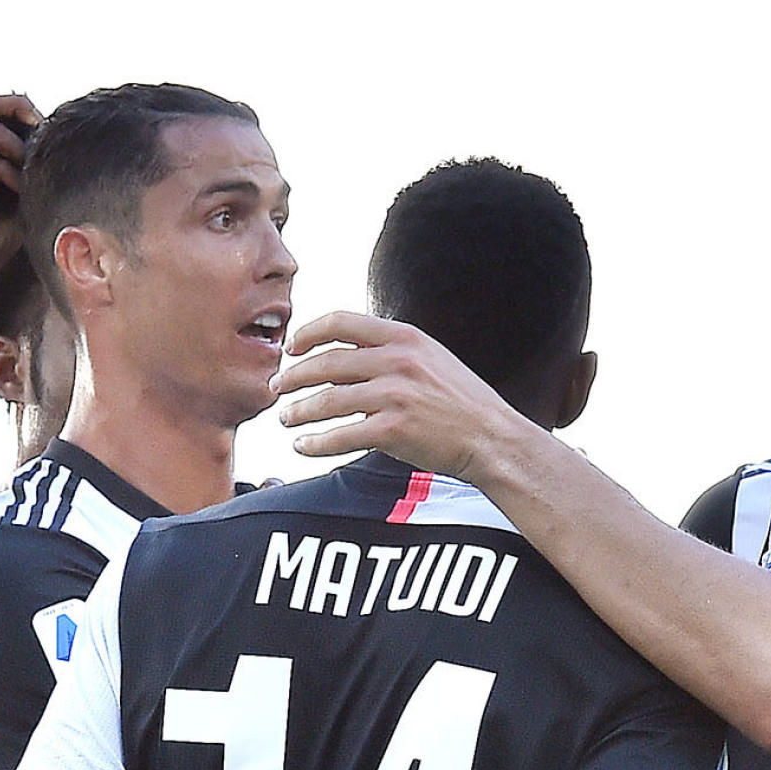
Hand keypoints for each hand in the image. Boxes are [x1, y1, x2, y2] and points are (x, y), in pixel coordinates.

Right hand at [0, 93, 39, 257]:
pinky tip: (21, 194)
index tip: (46, 127)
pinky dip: (12, 176)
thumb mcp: (17, 185)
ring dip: (21, 151)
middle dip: (19, 109)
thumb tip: (53, 134)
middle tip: (43, 128)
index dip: (19, 109)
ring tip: (32, 174)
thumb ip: (24, 158)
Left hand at [273, 313, 535, 479]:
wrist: (493, 438)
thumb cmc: (461, 403)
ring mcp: (395, 395)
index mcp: (404, 337)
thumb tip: (341, 360)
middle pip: (326, 363)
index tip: (291, 348)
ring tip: (286, 418)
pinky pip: (340, 436)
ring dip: (299, 411)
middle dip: (293, 377)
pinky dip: (315, 443)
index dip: (308, 333)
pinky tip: (302, 446)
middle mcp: (397, 361)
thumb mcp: (430, 359)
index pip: (341, 323)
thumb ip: (390, 353)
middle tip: (277, 388)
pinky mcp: (393, 430)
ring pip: (327, 401)